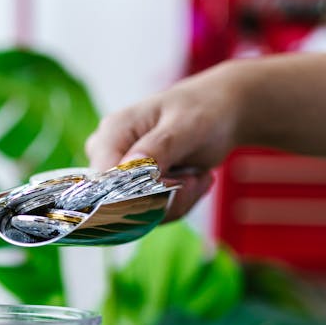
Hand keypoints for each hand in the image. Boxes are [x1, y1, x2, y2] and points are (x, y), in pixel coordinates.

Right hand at [85, 62, 244, 217]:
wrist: (221, 114)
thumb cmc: (202, 109)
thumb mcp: (185, 125)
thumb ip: (158, 146)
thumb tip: (129, 168)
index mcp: (112, 133)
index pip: (103, 181)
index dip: (134, 194)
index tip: (174, 184)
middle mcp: (109, 157)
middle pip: (121, 203)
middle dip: (164, 199)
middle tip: (195, 178)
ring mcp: (122, 176)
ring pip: (139, 214)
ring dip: (177, 201)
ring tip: (198, 176)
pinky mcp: (137, 191)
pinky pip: (152, 215)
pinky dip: (179, 203)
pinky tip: (194, 181)